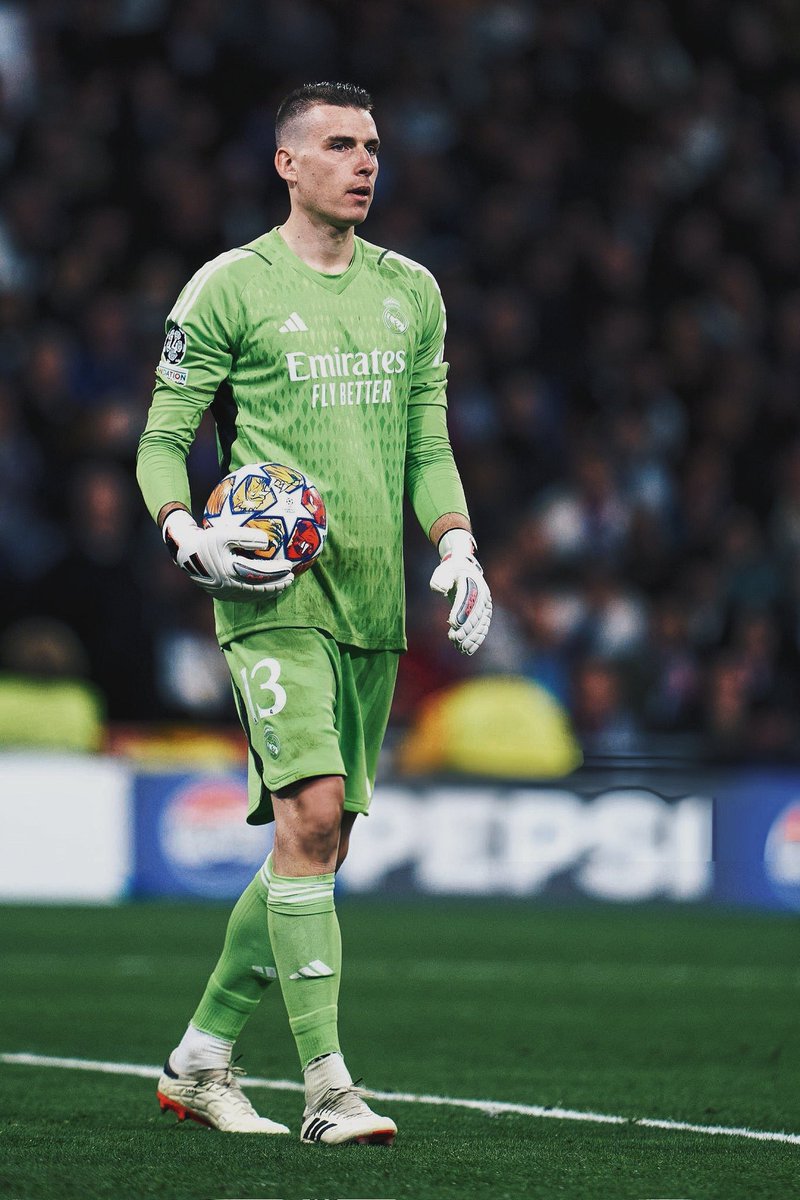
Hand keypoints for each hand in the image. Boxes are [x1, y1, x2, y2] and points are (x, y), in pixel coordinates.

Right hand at [162, 509, 294, 600]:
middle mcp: (229, 586)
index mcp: (231, 571)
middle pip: (260, 588)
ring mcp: (225, 593)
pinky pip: (244, 596)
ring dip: (270, 590)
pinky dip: (258, 592)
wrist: (184, 554)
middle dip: (278, 584)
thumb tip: (267, 541)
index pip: (260, 573)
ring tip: (283, 585)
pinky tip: (266, 587)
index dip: (277, 571)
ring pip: (253, 595)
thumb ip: (246, 536)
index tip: (290, 565)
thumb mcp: (224, 533)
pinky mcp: (221, 595)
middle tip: (292, 578)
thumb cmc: (205, 539)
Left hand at [429, 528, 491, 654]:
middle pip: (475, 614)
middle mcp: (482, 594)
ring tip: (460, 648)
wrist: (463, 568)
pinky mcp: (485, 613)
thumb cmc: (449, 571)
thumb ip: (440, 581)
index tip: (452, 624)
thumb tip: (442, 591)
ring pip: (480, 624)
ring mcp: (485, 604)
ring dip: (471, 637)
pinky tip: (468, 650)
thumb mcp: (442, 572)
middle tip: (455, 640)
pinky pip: (482, 628)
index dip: (461, 612)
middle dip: (466, 629)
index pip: (467, 599)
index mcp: (471, 581)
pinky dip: (476, 639)